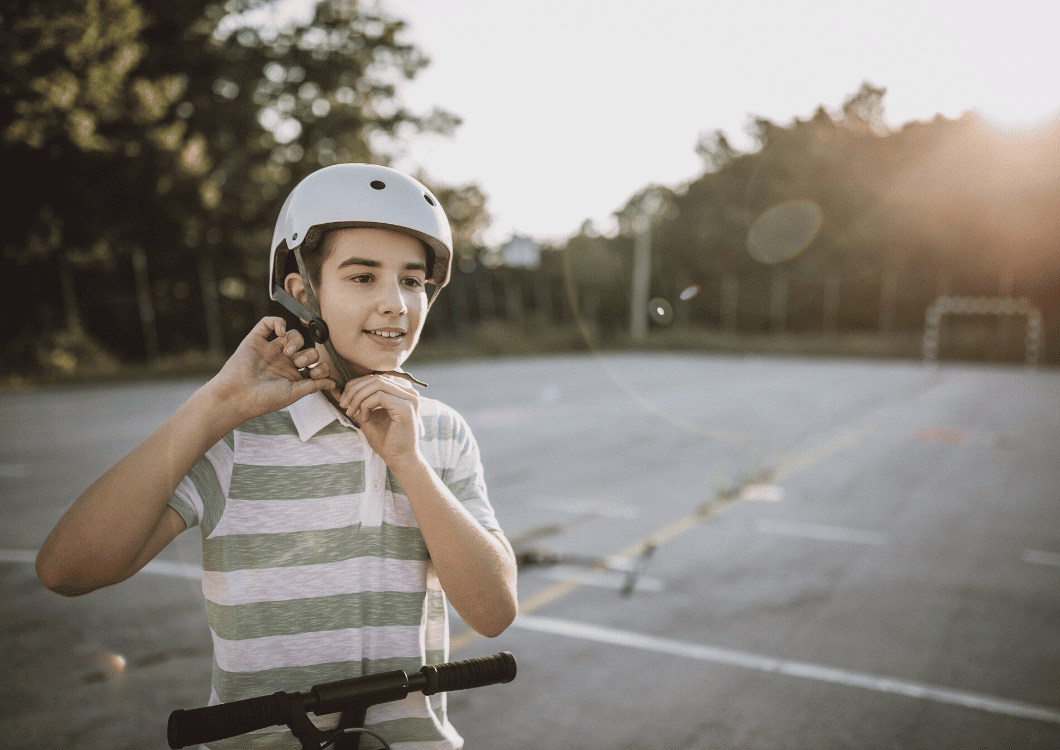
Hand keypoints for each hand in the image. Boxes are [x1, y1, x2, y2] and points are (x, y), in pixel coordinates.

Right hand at [209, 317, 334, 422]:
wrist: (238, 396)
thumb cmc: (264, 399)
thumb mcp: (294, 394)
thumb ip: (314, 385)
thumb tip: (334, 383)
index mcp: (292, 375)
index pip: (314, 364)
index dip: (320, 366)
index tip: (315, 373)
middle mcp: (282, 361)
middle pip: (306, 348)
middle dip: (308, 354)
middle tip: (298, 362)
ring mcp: (269, 349)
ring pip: (291, 334)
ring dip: (296, 340)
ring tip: (287, 353)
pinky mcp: (255, 340)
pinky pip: (268, 323)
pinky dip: (278, 322)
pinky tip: (280, 332)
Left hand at [338, 373, 421, 466]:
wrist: (399, 459)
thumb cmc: (386, 440)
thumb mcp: (366, 416)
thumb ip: (356, 402)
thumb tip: (336, 389)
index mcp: (402, 392)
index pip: (375, 378)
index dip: (355, 385)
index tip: (344, 401)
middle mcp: (408, 392)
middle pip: (375, 378)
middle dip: (354, 390)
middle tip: (344, 405)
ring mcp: (409, 398)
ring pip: (376, 384)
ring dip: (358, 397)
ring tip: (351, 412)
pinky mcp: (406, 407)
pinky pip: (379, 396)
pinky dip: (366, 405)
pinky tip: (365, 419)